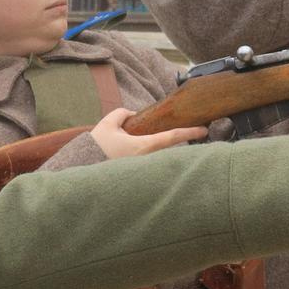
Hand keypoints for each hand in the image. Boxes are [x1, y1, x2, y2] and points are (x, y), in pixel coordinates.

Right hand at [90, 105, 206, 159]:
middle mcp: (147, 160)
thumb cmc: (97, 146)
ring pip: (161, 157)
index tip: (204, 129)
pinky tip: (160, 154)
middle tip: (197, 133)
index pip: (172, 137)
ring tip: (178, 141)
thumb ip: (122, 114)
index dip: (190, 132)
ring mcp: (143, 169)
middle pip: (171, 149)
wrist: (84, 167)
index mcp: (143, 146)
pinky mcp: (138, 174)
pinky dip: (157, 157)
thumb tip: (132, 115)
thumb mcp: (108, 123)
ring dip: (169, 150)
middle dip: (184, 142)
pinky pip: (152, 163)